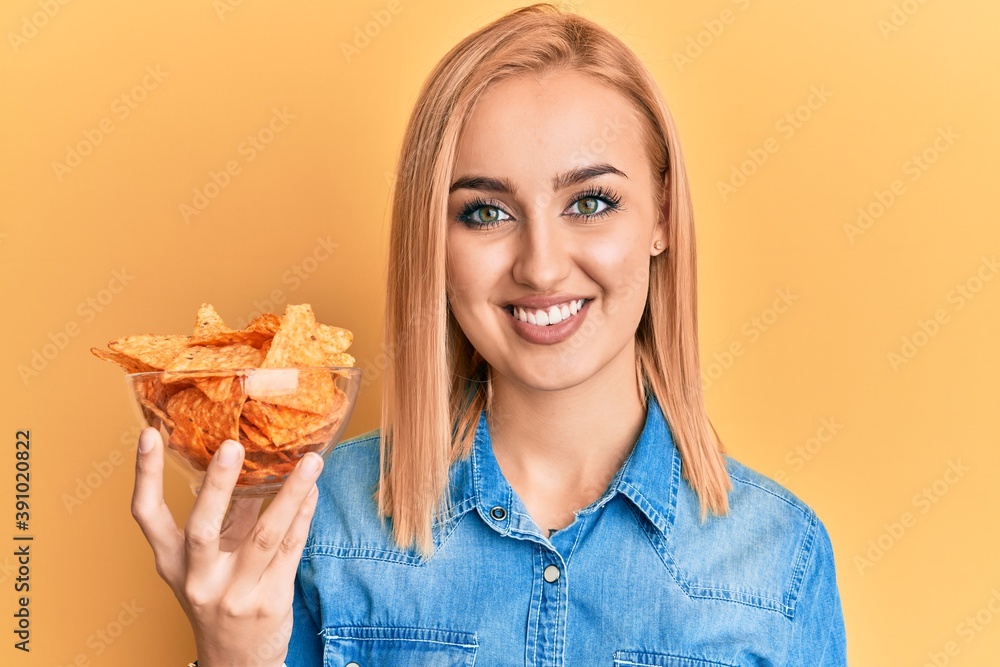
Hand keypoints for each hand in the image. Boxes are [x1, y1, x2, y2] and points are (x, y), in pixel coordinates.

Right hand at [131, 427, 322, 666]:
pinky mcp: (270, 601)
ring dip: (289, 494)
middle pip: (203, 528)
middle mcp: (199, 579)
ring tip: (310, 461)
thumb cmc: (220, 597)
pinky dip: (304, 516)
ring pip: (264, 536)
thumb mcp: (207, 562)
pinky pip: (290, 550)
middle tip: (232, 445)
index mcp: (173, 563)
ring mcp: (235, 593)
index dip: (146, 475)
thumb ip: (225, 516)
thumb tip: (246, 461)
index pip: (147, 516)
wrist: (236, 662)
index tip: (149, 435)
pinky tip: (313, 491)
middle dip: (218, 485)